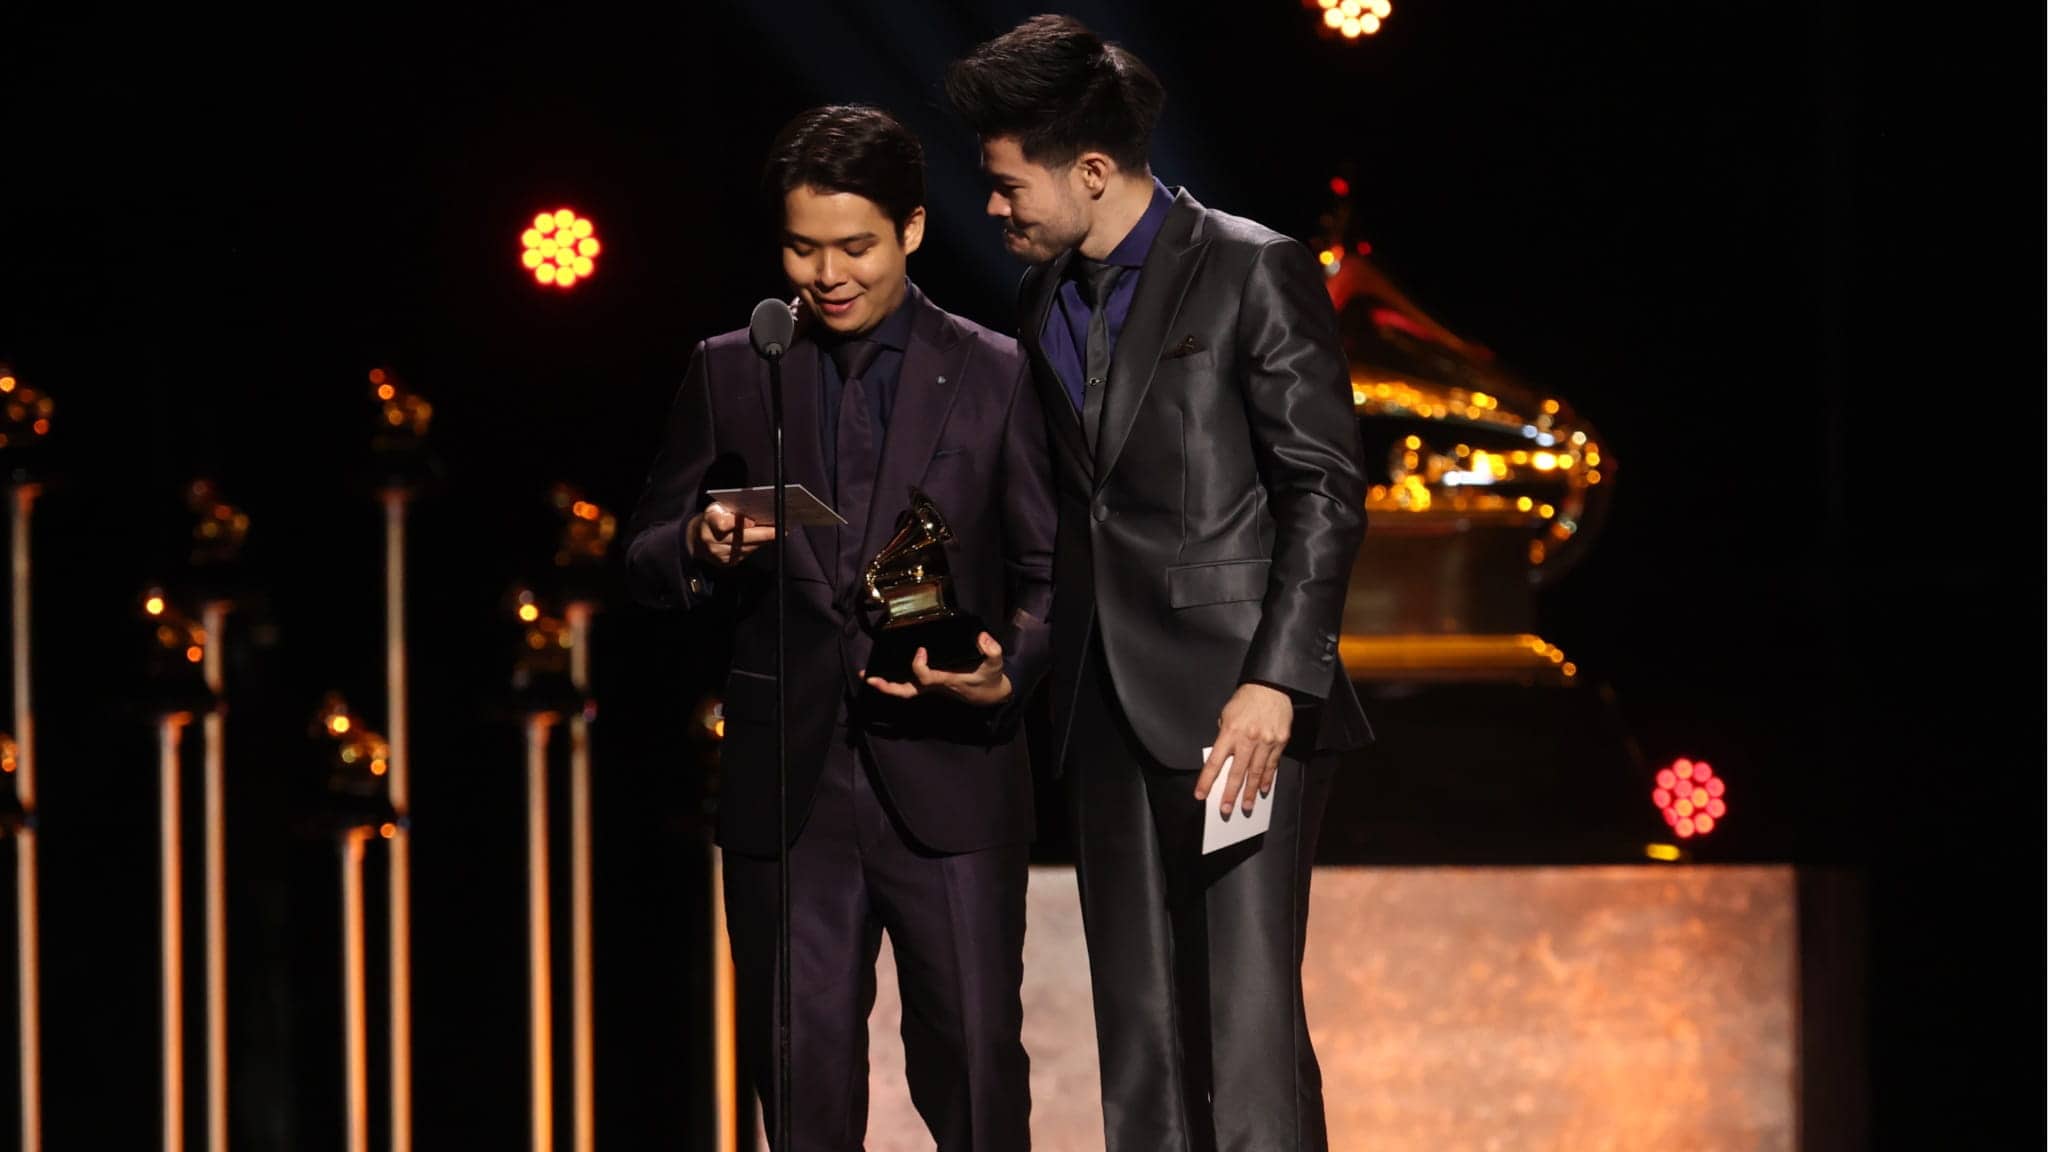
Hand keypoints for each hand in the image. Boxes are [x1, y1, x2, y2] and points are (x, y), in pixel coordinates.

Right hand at [688, 501, 775, 566]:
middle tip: (780, 528)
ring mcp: (719, 554)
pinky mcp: (726, 563)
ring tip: (777, 531)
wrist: (695, 540)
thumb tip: (756, 513)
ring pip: (747, 547)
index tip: (753, 521)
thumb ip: (732, 510)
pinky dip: (756, 546)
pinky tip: (765, 539)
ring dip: (763, 540)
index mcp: (708, 522)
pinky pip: (746, 554)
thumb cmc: (712, 519)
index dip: (739, 523)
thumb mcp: (717, 508)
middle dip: (763, 534)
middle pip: (741, 538)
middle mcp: (712, 541)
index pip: (723, 524)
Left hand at [863, 632, 1012, 705]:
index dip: (919, 666)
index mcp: (947, 680)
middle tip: (870, 678)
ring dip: (886, 685)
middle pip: (907, 691)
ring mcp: (932, 687)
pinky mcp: (932, 684)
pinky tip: (883, 672)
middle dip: (888, 687)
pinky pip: (910, 685)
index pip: (926, 677)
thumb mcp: (995, 664)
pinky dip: (895, 681)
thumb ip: (992, 650)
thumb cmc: (990, 679)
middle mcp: (935, 686)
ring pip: (905, 690)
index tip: (920, 650)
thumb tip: (982, 637)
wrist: (991, 696)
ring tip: (867, 675)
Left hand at [1195, 683, 1291, 817]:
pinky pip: (1272, 765)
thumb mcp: (1227, 714)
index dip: (1207, 781)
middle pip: (1236, 773)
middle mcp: (1247, 739)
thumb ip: (1224, 735)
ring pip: (1255, 773)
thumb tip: (1223, 755)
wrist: (1271, 686)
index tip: (1201, 795)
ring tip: (1246, 805)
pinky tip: (1262, 789)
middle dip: (1230, 794)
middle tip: (1226, 809)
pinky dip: (1267, 779)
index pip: (1214, 763)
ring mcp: (1265, 742)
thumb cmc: (1246, 699)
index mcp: (1230, 732)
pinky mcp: (1280, 742)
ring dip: (1249, 792)